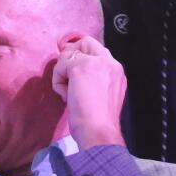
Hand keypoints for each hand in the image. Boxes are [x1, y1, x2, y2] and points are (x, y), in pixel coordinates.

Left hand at [51, 35, 126, 150]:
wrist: (99, 132)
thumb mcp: (101, 96)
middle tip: (66, 79)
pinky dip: (58, 81)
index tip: (72, 73)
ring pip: (70, 54)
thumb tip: (73, 73)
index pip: (97, 50)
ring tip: (69, 94)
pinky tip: (66, 96)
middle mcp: (110, 63)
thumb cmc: (98, 123)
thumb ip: (94, 81)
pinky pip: (61, 65)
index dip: (81, 57)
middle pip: (85, 43)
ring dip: (63, 73)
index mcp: (117, 71)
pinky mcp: (80, 67)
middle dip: (70, 58)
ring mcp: (96, 63)